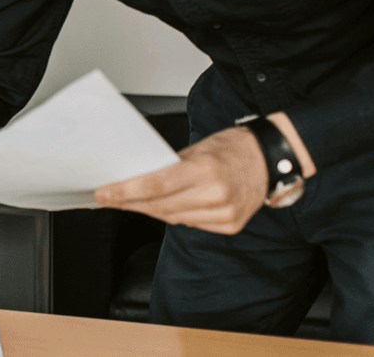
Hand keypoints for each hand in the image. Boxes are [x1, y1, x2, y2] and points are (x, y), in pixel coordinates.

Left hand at [95, 126, 268, 233]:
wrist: (270, 158)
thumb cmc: (231, 147)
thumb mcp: (197, 148)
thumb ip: (169, 166)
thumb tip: (135, 178)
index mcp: (205, 170)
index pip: (154, 186)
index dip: (124, 192)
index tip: (102, 193)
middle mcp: (216, 195)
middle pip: (160, 205)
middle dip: (129, 202)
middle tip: (107, 198)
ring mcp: (225, 214)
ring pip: (173, 218)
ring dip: (148, 211)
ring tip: (127, 203)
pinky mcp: (231, 225)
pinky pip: (191, 224)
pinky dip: (174, 216)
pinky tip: (160, 208)